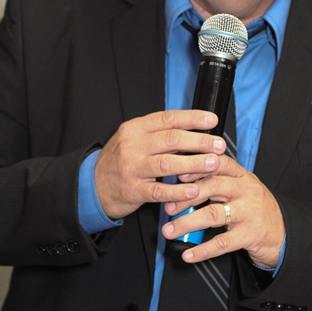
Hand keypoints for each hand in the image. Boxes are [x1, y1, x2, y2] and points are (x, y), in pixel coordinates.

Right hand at [94, 110, 225, 219]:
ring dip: (194, 163)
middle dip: (200, 141)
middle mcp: (133, 145)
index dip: (193, 118)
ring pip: (168, 163)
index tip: (212, 120)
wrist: (92, 185)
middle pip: (172, 139)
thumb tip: (194, 130)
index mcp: (135, 128)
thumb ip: (159, 134)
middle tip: (219, 145)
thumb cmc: (120, 160)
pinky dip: (178, 191)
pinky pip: (159, 191)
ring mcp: (132, 168)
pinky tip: (194, 190)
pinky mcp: (133, 190)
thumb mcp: (134, 139)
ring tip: (213, 164)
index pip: (168, 118)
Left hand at [162, 156, 284, 268]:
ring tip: (169, 231)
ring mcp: (249, 213)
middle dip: (185, 197)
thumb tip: (184, 181)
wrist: (285, 233)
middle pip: (212, 186)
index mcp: (242, 177)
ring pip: (213, 214)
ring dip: (186, 223)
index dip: (198, 168)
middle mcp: (246, 191)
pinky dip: (202, 250)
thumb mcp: (243, 188)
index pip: (219, 164)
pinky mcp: (250, 235)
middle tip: (167, 207)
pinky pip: (222, 243)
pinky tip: (188, 255)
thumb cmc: (256, 209)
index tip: (178, 175)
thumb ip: (220, 181)